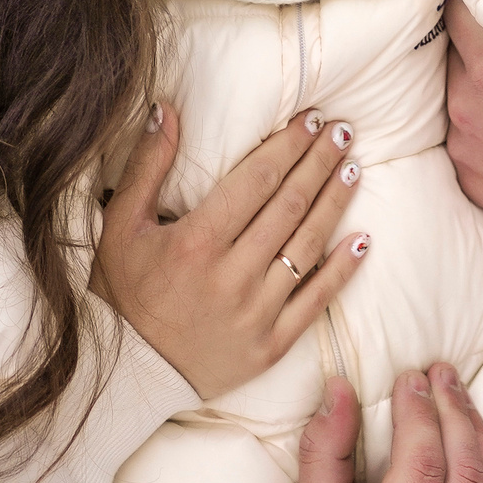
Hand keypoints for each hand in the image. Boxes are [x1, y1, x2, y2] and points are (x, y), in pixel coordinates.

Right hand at [92, 105, 368, 397]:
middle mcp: (231, 276)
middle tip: (344, 132)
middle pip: (289, 207)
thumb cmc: (124, 292)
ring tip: (353, 169)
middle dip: (319, 163)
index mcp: (195, 243)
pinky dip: (343, 269)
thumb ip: (146, 166)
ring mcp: (255, 314)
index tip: (310, 119)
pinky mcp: (271, 345)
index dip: (288, 146)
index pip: (256, 181)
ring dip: (335, 204)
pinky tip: (362, 239)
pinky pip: (316, 302)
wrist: (131, 372)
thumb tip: (168, 110)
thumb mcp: (120, 225)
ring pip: (307, 248)